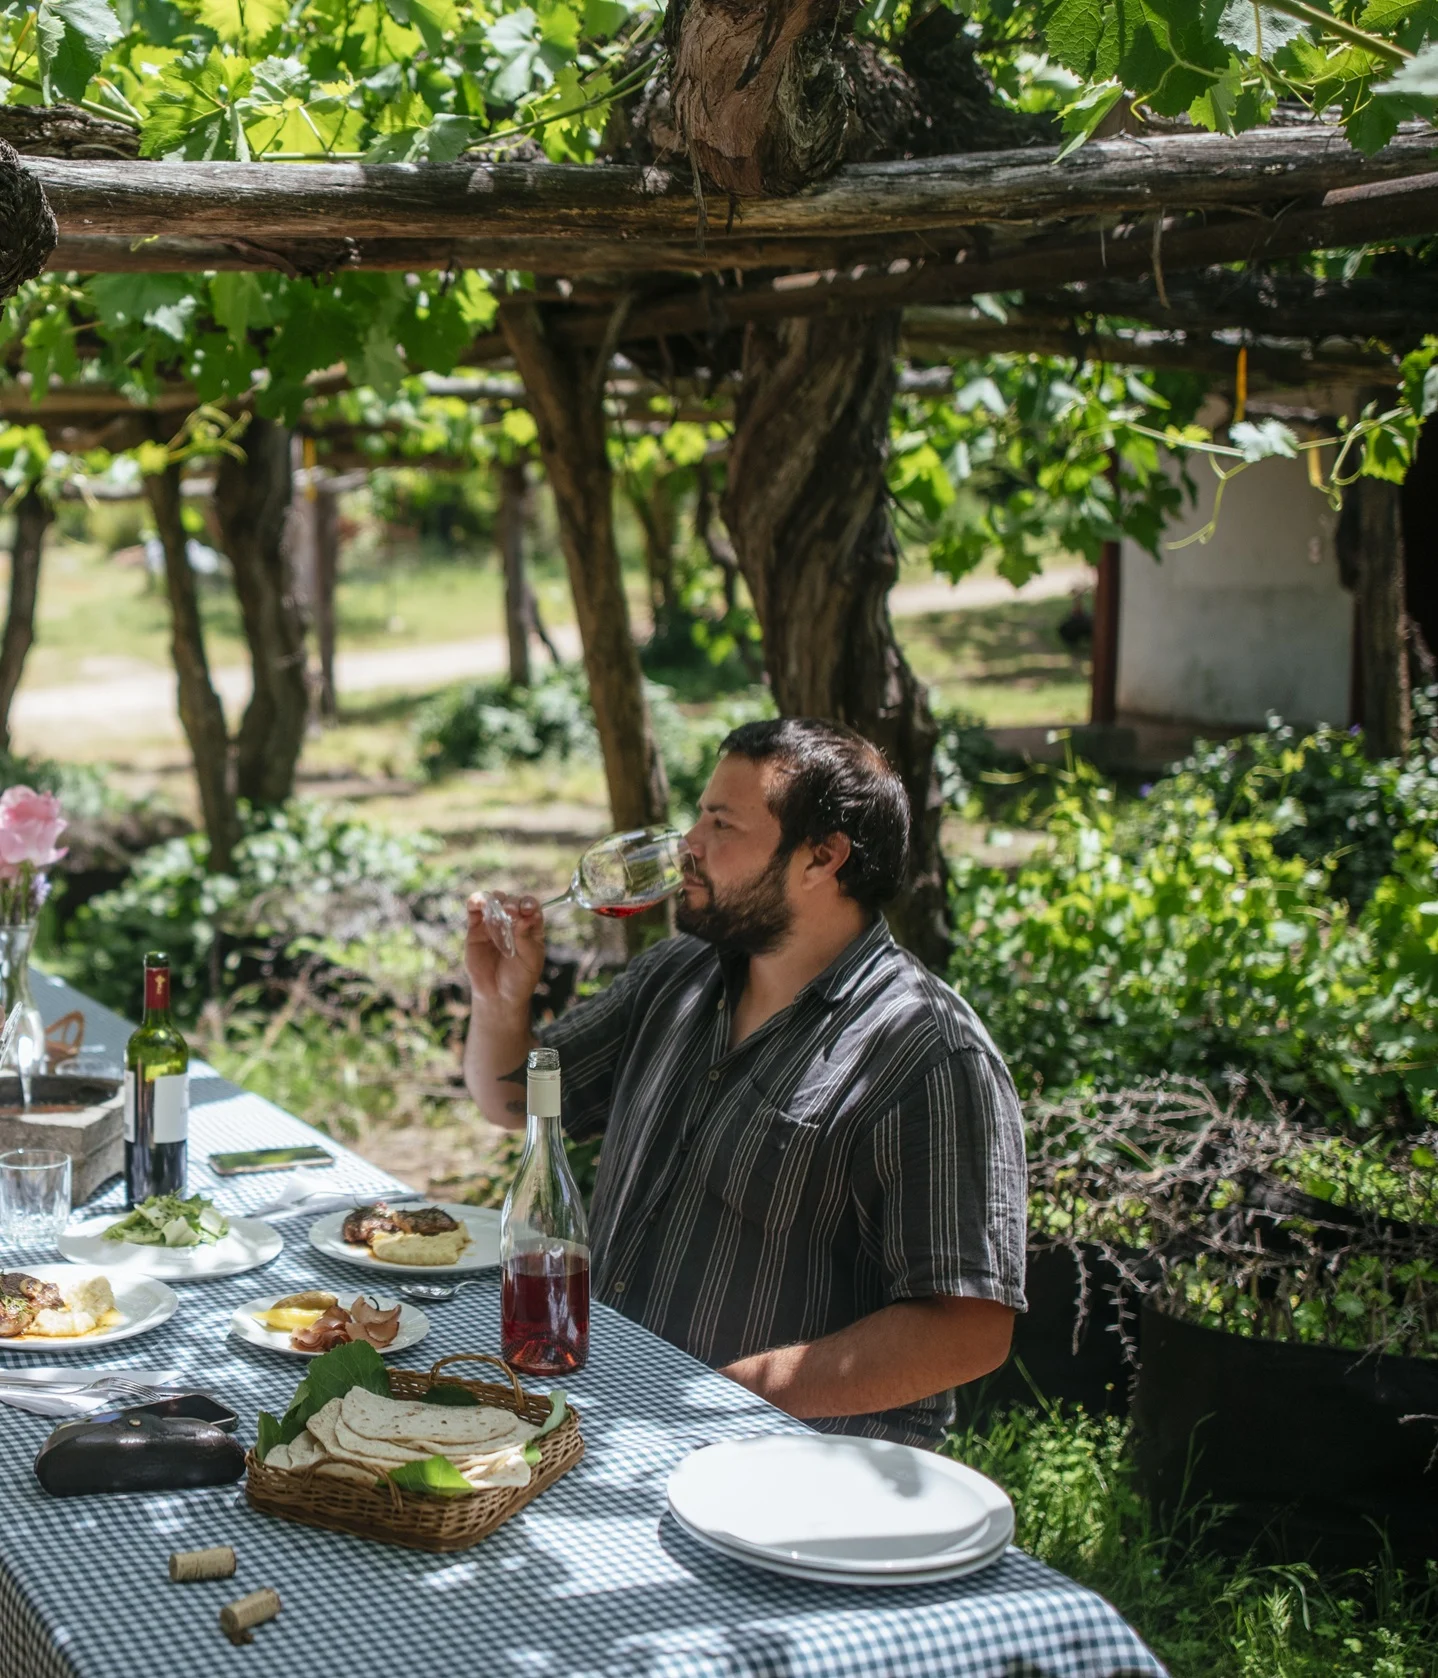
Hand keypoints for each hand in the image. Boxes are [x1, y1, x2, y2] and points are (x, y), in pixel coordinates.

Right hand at [465, 891, 545, 1017]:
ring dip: (495, 900)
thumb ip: (526, 938)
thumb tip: (526, 915)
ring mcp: (493, 923)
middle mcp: (512, 921)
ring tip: (496, 910)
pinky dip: (475, 901)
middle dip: (512, 903)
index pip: (531, 906)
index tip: (527, 910)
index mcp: (530, 926)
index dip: (529, 904)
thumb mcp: (529, 960)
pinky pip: (474, 909)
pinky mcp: (475, 928)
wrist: (498, 996)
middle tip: (511, 912)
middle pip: (512, 901)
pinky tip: (478, 903)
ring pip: (494, 900)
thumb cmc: (519, 978)